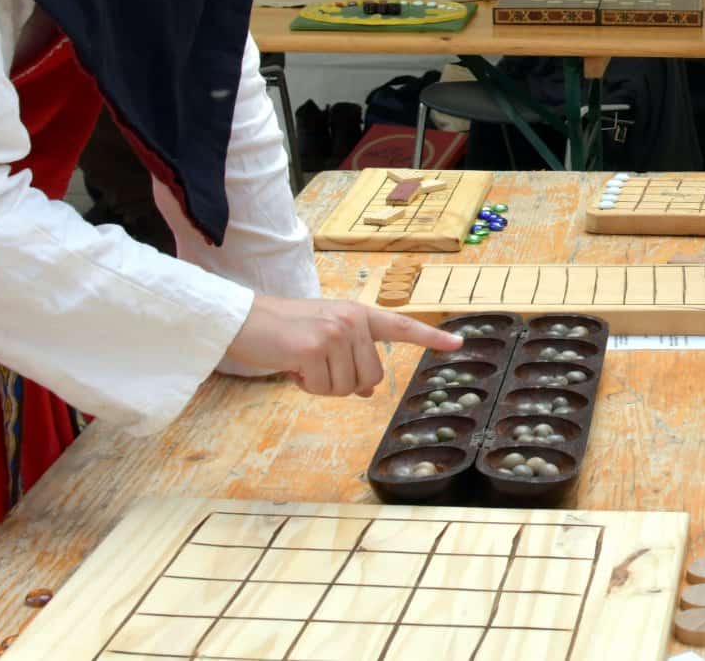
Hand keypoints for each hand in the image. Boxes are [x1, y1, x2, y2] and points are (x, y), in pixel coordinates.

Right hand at [225, 295, 463, 397]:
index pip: (402, 326)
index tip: (458, 344)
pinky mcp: (315, 348)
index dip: (430, 338)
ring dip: (323, 386)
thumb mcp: (324, 339)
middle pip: (371, 378)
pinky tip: (293, 366)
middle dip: (346, 383)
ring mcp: (335, 332)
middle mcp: (353, 320)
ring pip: (348, 388)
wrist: (246, 320)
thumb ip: (350, 357)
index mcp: (359, 314)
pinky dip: (306, 387)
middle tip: (318, 367)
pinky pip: (324, 389)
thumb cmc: (286, 331)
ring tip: (304, 363)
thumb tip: (367, 392)